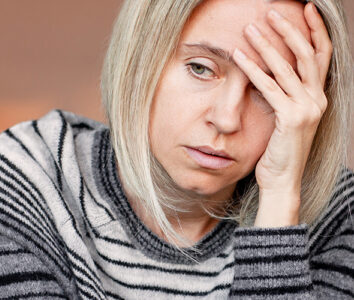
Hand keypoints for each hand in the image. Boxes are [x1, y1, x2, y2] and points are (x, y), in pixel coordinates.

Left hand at [232, 3, 332, 226]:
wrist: (282, 179)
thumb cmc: (280, 150)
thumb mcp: (287, 119)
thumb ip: (284, 96)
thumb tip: (268, 75)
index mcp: (317, 98)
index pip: (321, 57)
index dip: (316, 32)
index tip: (307, 10)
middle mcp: (317, 100)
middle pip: (306, 55)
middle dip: (290, 30)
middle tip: (271, 12)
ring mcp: (306, 109)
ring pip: (287, 68)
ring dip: (267, 45)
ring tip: (250, 29)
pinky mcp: (291, 118)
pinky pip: (270, 87)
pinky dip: (253, 70)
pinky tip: (239, 57)